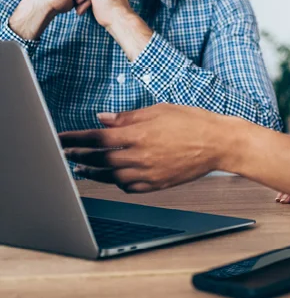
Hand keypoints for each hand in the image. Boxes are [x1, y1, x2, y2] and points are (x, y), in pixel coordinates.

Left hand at [59, 104, 236, 192]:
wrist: (219, 143)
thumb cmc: (194, 122)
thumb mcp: (160, 110)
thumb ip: (128, 116)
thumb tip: (103, 118)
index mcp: (140, 133)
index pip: (98, 137)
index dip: (76, 138)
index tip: (62, 138)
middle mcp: (141, 155)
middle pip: (99, 160)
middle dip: (79, 157)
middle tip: (66, 154)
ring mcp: (149, 173)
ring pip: (111, 176)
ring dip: (93, 173)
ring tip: (82, 168)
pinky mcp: (158, 184)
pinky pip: (129, 187)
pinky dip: (117, 183)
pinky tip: (113, 177)